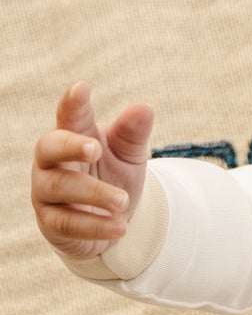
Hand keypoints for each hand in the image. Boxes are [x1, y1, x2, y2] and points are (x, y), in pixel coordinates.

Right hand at [31, 81, 154, 260]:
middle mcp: (52, 161)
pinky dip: (95, 225)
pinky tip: (121, 227)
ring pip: (59, 187)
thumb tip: (143, 108)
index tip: (81, 88)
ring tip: (124, 201)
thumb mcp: (129, 154)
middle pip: (48, 146)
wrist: (110, 219)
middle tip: (96, 149)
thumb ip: (133, 133)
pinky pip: (67, 223)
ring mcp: (46, 191)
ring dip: (94, 193)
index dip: (72, 103)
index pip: (69, 116)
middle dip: (70, 146)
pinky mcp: (50, 221)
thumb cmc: (113, 175)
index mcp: (73, 136)